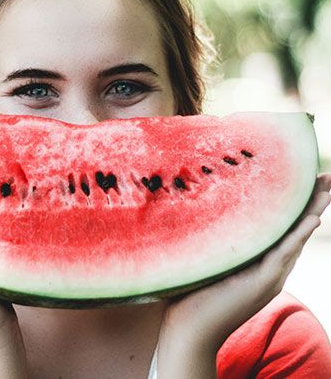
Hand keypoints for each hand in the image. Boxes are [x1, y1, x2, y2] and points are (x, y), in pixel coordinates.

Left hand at [159, 173, 330, 357]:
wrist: (189, 330)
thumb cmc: (193, 293)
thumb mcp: (211, 259)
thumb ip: (219, 240)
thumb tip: (206, 207)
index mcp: (260, 262)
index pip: (283, 228)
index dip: (296, 204)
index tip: (305, 179)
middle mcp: (270, 268)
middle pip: (296, 229)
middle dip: (312, 202)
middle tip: (326, 176)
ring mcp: (269, 276)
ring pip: (296, 238)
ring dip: (312, 211)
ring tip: (326, 187)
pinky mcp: (261, 283)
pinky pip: (283, 254)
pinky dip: (298, 236)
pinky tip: (312, 218)